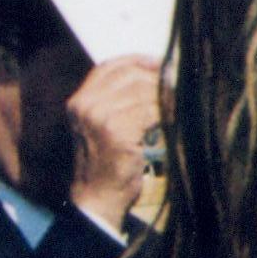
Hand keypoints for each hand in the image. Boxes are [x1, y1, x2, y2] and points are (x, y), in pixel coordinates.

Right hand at [65, 53, 163, 233]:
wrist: (98, 197)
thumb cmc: (106, 161)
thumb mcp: (100, 125)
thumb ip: (116, 99)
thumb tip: (154, 73)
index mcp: (79, 101)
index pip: (109, 66)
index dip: (136, 60)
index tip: (158, 62)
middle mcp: (86, 106)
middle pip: (130, 76)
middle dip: (156, 78)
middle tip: (176, 84)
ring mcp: (101, 118)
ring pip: (144, 93)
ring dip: (165, 97)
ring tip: (177, 104)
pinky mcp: (118, 133)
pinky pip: (151, 112)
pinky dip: (166, 113)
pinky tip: (172, 119)